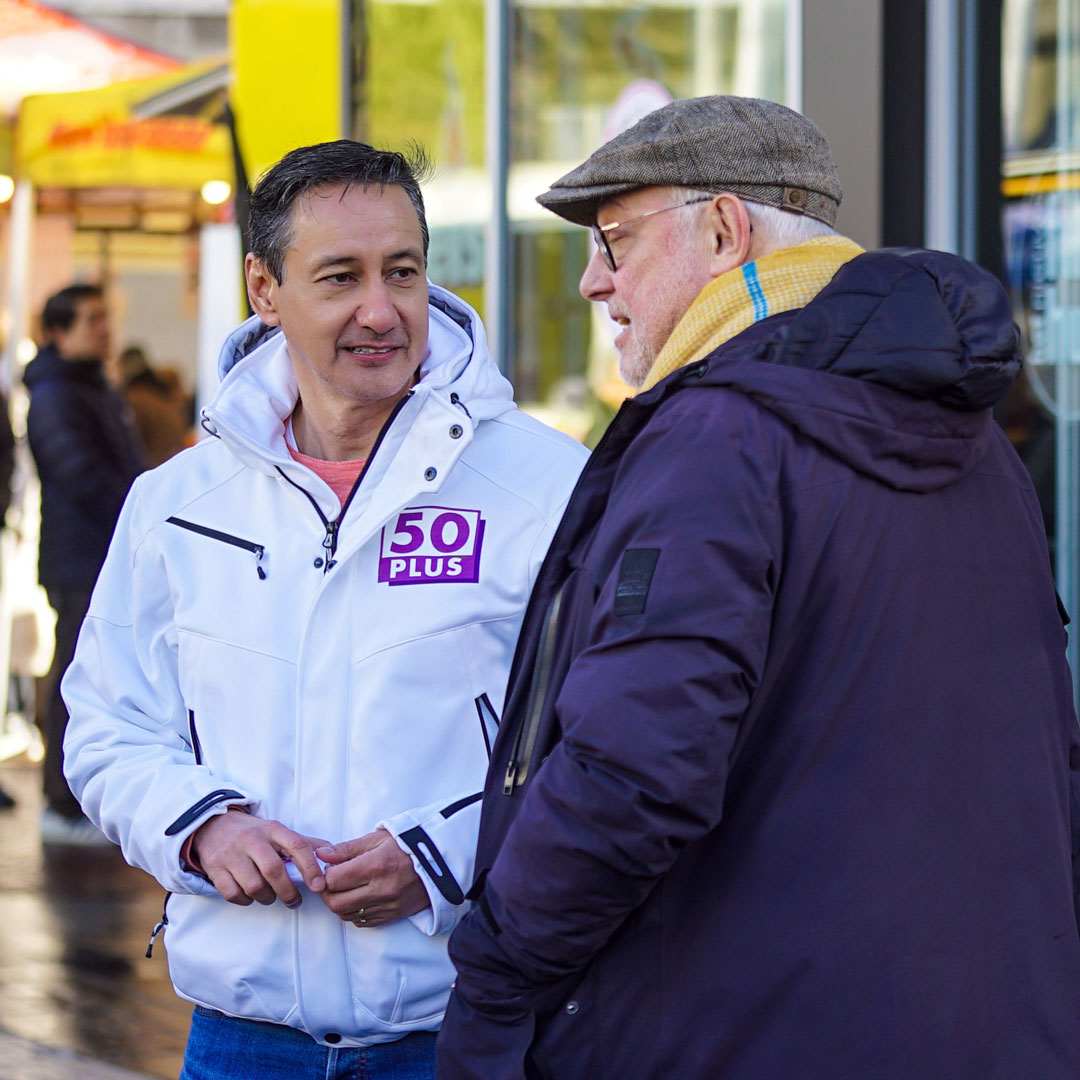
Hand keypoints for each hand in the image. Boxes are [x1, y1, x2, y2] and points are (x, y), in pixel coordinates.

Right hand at [191, 809, 327, 907]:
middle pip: (274, 870)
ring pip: (254, 886)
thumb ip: (303, 843)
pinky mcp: (215, 869)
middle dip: (288, 891)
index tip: (320, 886)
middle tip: (295, 900)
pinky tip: (251, 896)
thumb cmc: (253, 833)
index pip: (296, 845)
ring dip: (267, 897)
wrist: (213, 826)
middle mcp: (251, 839)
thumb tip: (330, 854)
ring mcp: (231, 854)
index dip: (310, 867)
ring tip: (272, 896)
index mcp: (272, 829)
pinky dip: (246, 901)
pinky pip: (233, 894)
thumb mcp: (277, 831)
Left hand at [316, 828, 430, 927]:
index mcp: (376, 865)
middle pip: (336, 902)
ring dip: (339, 903)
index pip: (334, 879)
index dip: (324, 874)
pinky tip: (359, 898)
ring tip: (345, 888)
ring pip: (346, 915)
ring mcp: (388, 905)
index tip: (328, 867)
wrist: (441, 859)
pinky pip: (362, 922)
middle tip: (331, 880)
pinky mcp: (394, 915)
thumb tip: (321, 855)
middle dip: (327, 892)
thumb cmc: (408, 844)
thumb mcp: (378, 838)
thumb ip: (347, 848)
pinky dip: (354, 912)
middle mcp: (382, 888)